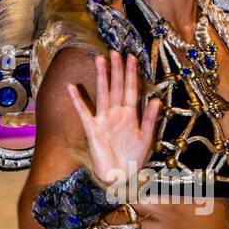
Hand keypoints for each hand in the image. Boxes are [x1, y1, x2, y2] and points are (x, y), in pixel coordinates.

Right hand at [66, 51, 161, 186]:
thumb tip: (157, 100)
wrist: (120, 177)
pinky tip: (71, 87)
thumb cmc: (134, 159)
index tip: (132, 58)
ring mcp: (104, 120)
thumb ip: (149, 119)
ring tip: (100, 60)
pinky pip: (84, 112)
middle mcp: (117, 114)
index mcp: (131, 115)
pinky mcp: (93, 129)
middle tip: (115, 52)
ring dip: (102, 77)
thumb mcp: (146, 139)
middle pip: (117, 87)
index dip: (132, 74)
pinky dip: (78, 100)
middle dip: (117, 69)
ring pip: (103, 94)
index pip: (132, 90)